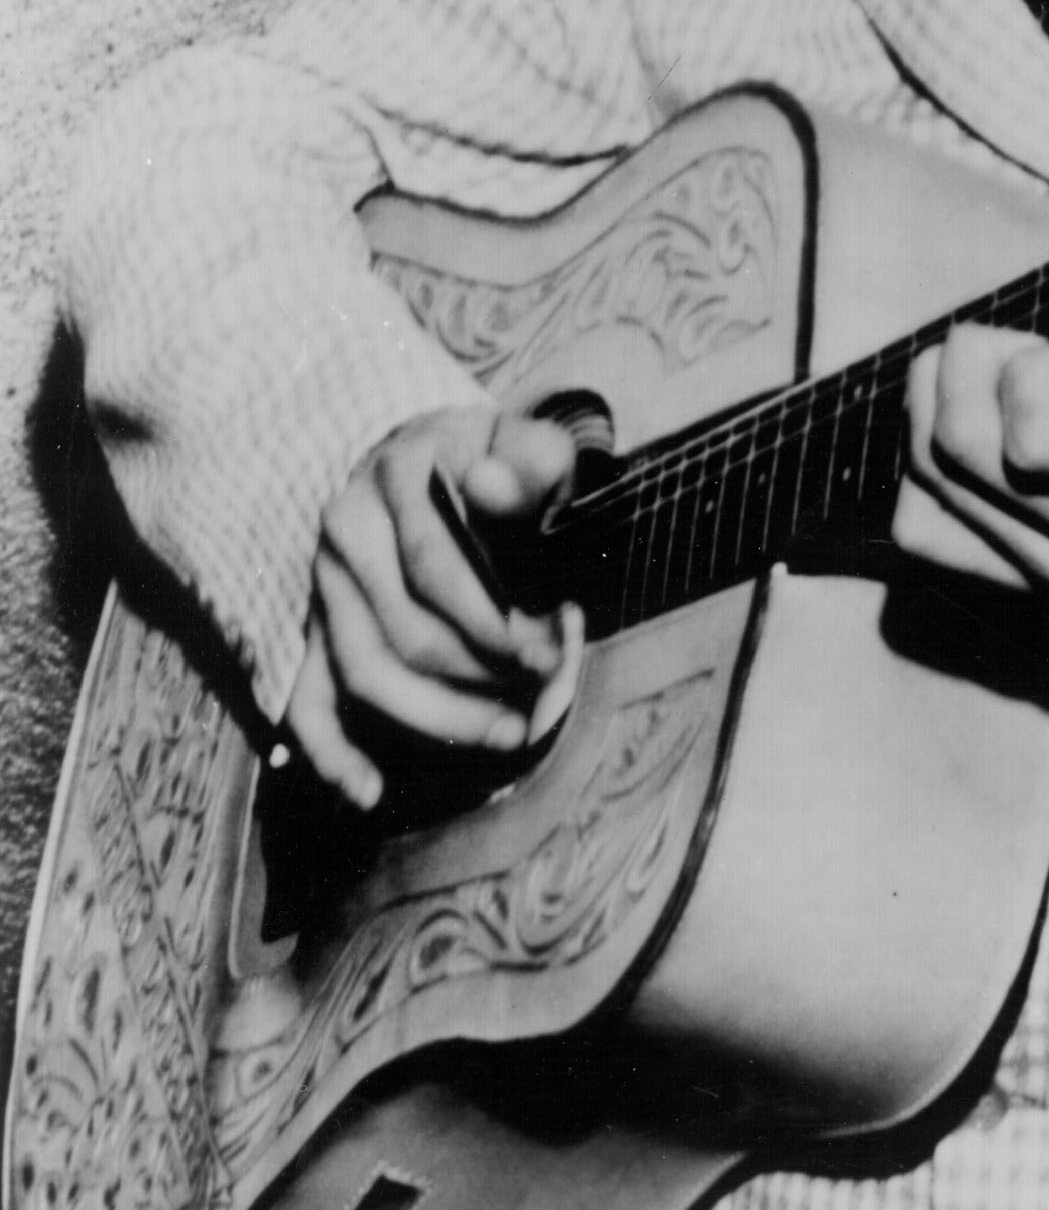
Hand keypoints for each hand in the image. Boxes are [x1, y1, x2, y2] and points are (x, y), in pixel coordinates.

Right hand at [284, 404, 579, 809]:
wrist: (439, 455)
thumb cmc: (502, 461)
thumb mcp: (530, 445)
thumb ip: (527, 465)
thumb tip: (490, 486)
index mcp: (399, 475)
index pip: (437, 567)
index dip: (498, 619)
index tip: (553, 653)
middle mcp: (347, 527)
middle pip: (406, 628)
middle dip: (483, 673)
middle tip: (546, 695)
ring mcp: (323, 581)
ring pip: (366, 670)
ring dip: (439, 714)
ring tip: (510, 733)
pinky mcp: (313, 626)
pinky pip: (305, 699)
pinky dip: (331, 752)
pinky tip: (368, 792)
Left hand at [891, 113, 1048, 671]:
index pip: (1031, 441)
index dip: (1033, 367)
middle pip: (960, 445)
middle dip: (972, 361)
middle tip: (1022, 334)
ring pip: (928, 478)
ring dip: (940, 399)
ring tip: (996, 369)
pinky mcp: (1015, 588)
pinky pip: (920, 524)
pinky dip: (921, 463)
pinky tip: (969, 422)